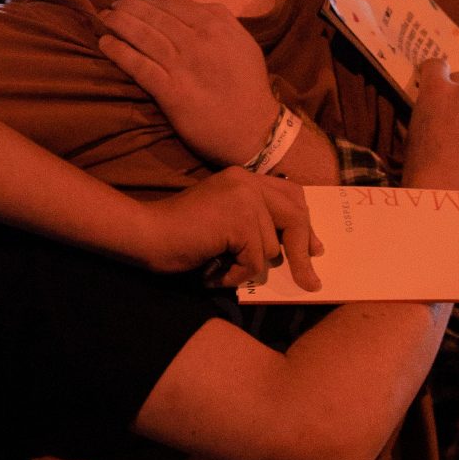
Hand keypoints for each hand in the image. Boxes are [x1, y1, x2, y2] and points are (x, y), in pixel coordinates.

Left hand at [97, 0, 280, 166]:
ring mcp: (184, 65)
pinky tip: (106, 44)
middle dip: (127, 9)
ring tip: (104, 21)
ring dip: (119, 25)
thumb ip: (221, 21)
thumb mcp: (243, 42)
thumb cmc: (249, 87)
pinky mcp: (172, 91)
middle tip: (111, 9)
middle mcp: (198, 40)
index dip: (146, 0)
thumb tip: (196, 6)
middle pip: (153, 16)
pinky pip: (139, 66)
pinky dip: (119, 52)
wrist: (254, 130)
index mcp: (216, 24)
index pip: (171, 3)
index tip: (132, 1)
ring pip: (144, 36)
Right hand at [136, 168, 321, 292]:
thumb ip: (252, 220)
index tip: (314, 248)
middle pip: (296, 217)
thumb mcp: (222, 220)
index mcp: (243, 178)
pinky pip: (255, 261)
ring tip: (218, 267)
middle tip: (309, 281)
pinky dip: (235, 275)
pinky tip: (212, 272)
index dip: (305, 222)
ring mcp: (244, 199)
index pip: (291, 194)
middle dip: (302, 251)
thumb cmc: (176, 235)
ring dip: (247, 266)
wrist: (145, 234)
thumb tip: (297, 246)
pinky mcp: (239, 221)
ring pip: (272, 247)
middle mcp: (247, 182)